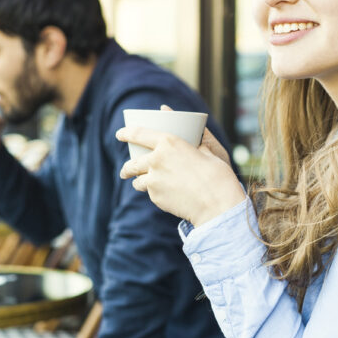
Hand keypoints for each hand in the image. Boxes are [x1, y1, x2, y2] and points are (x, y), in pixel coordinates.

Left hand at [117, 117, 245, 226]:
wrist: (216, 205)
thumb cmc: (217, 176)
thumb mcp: (208, 152)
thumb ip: (196, 144)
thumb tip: (196, 136)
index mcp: (169, 142)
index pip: (138, 133)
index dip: (126, 132)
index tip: (120, 134)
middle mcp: (156, 160)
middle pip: (132, 163)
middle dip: (127, 167)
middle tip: (126, 170)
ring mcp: (154, 180)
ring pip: (138, 181)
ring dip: (139, 182)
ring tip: (144, 184)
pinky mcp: (156, 197)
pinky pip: (151, 193)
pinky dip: (155, 192)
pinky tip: (167, 194)